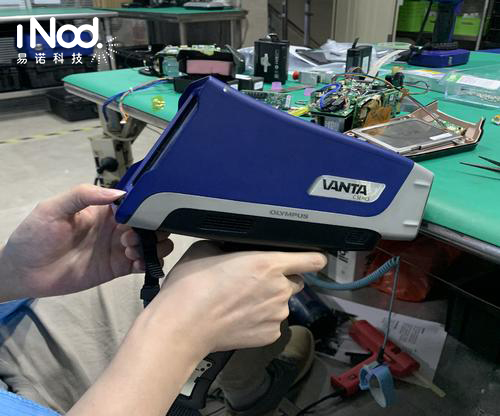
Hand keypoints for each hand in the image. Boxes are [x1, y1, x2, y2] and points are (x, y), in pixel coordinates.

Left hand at [0, 184, 172, 300]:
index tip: (142, 214)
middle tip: (130, 238)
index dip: (145, 207)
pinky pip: (142, 265)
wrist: (24, 271)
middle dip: (151, 229)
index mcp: (104, 210)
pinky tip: (136, 263)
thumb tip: (119, 193)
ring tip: (130, 250)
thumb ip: (84, 195)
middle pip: (149, 224)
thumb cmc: (36, 235)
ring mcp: (118, 248)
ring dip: (151, 246)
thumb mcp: (54, 208)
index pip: (135, 204)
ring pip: (151, 244)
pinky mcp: (117, 268)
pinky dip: (148, 263)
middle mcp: (115, 227)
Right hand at [146, 241, 326, 353]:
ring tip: (240, 302)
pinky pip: (272, 322)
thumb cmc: (192, 285)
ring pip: (281, 303)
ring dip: (269, 300)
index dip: (313, 257)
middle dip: (279, 280)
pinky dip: (261, 320)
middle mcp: (279, 289)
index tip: (312, 258)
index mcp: (269, 263)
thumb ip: (232, 245)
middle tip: (253, 281)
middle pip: (293, 281)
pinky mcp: (269, 335)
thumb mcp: (208, 248)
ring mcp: (276, 315)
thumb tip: (235, 244)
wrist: (183, 325)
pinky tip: (239, 318)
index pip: (312, 259)